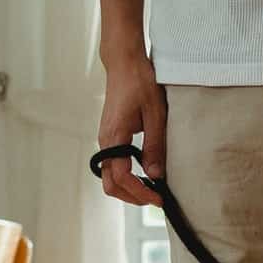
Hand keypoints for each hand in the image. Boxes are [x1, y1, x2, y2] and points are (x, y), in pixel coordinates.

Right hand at [97, 53, 166, 206]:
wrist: (124, 64)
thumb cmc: (139, 83)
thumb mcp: (155, 115)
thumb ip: (154, 146)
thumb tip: (155, 175)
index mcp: (114, 137)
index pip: (122, 177)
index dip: (140, 192)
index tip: (158, 198)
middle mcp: (105, 141)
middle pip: (110, 184)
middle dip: (132, 197)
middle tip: (154, 199)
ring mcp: (105, 139)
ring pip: (110, 176)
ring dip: (128, 188)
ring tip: (151, 189)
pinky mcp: (109, 136)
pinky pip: (112, 165)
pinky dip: (126, 177)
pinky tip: (143, 174)